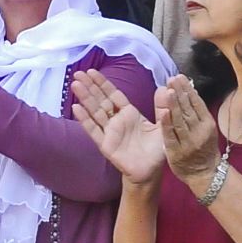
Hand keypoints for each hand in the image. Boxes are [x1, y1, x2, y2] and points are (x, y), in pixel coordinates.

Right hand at [74, 68, 165, 185]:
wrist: (151, 171)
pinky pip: (93, 130)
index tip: (91, 71)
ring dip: (85, 98)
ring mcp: (109, 132)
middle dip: (89, 86)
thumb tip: (166, 87)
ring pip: (94, 112)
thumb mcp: (162, 125)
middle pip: (100, 100)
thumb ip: (162, 107)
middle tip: (77, 73)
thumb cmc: (156, 149)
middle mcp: (117, 120)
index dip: (102, 83)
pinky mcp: (105, 144)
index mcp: (129, 113)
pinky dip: (84, 120)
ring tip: (75, 85)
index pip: (113, 94)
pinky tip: (76, 108)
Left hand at [161, 75, 221, 188]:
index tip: (180, 77)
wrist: (205, 174)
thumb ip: (197, 112)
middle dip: (180, 92)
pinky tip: (164, 113)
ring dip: (174, 104)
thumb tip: (189, 90)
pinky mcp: (177, 152)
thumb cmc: (204, 148)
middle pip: (188, 109)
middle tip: (172, 78)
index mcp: (207, 123)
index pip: (197, 103)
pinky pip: (171, 136)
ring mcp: (188, 142)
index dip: (188, 90)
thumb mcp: (205, 128)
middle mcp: (199, 131)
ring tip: (169, 90)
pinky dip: (168, 125)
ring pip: (180, 120)